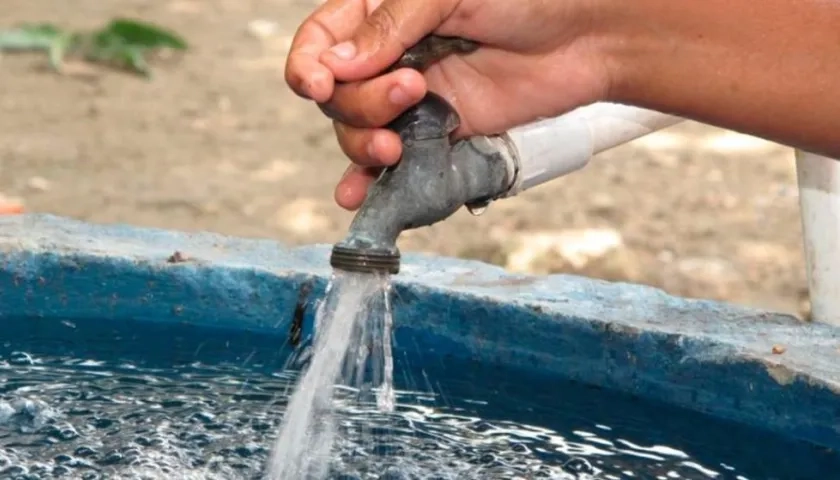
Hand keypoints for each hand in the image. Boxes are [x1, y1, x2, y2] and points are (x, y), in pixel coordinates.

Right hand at [285, 0, 614, 209]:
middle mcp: (391, 56)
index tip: (319, 84)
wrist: (587, 35)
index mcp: (383, 12)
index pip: (321, 39)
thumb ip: (391, 26)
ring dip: (365, 143)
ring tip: (399, 143)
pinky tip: (357, 196)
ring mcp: (414, 99)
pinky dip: (371, 181)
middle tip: (412, 90)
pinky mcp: (441, 133)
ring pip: (358, 131)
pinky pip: (395, 161)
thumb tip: (336, 64)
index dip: (309, 65)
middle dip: (361, 103)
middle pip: (339, 95)